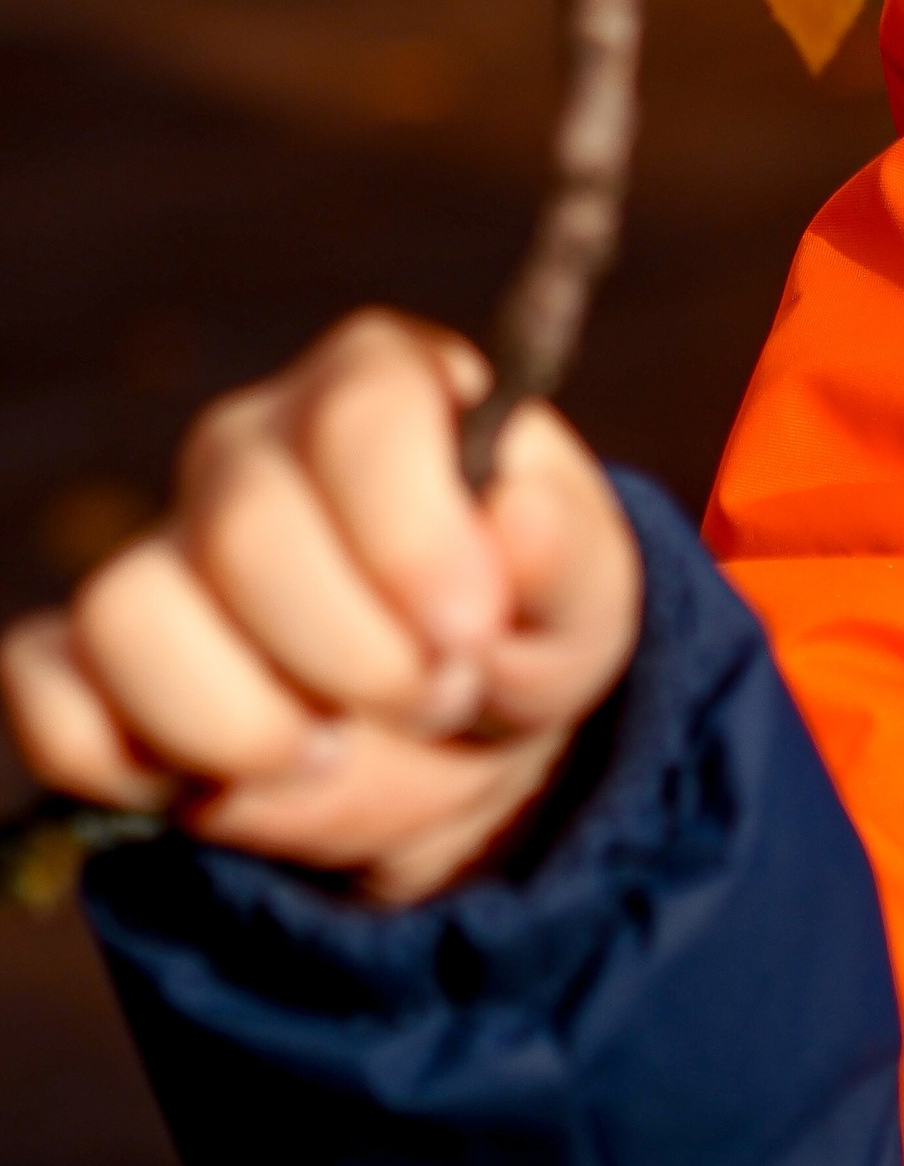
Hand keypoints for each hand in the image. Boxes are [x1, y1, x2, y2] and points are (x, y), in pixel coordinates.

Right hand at [0, 315, 641, 904]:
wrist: (461, 749)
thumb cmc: (523, 635)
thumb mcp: (588, 602)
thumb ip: (567, 551)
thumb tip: (518, 510)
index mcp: (380, 388)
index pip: (360, 412)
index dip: (411, 536)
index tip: (469, 632)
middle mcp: (252, 445)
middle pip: (246, 526)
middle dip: (355, 655)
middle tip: (434, 698)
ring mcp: (159, 546)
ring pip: (132, 613)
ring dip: (246, 722)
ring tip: (332, 746)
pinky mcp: (89, 657)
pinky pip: (53, 696)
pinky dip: (138, 766)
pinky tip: (235, 776)